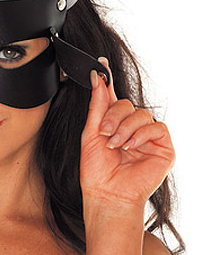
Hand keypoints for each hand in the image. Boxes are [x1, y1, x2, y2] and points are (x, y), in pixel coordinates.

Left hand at [80, 57, 175, 210]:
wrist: (106, 193)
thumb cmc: (97, 169)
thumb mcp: (91, 133)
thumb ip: (97, 105)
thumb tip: (98, 78)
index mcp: (114, 124)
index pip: (113, 97)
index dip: (108, 79)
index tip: (100, 62)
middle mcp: (131, 128)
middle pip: (126, 104)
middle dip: (113, 117)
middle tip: (104, 134)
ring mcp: (148, 137)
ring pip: (141, 114)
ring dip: (125, 128)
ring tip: (115, 145)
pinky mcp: (163, 147)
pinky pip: (156, 127)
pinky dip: (141, 134)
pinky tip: (131, 146)